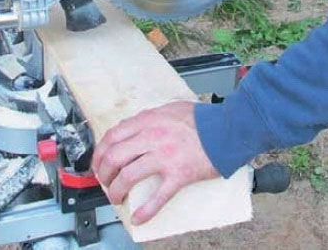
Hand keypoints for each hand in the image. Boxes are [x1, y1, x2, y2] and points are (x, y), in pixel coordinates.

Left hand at [92, 101, 218, 224]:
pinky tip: (138, 218)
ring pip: (128, 176)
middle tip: (105, 182)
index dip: (100, 152)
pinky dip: (145, 211)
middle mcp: (152, 137)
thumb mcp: (171, 109)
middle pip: (114, 157)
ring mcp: (165, 156)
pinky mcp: (179, 174)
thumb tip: (135, 128)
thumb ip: (151, 118)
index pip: (113, 136)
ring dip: (116, 191)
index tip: (99, 162)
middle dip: (104, 173)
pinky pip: (157, 196)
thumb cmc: (202, 120)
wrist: (227, 129)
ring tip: (117, 198)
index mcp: (148, 121)